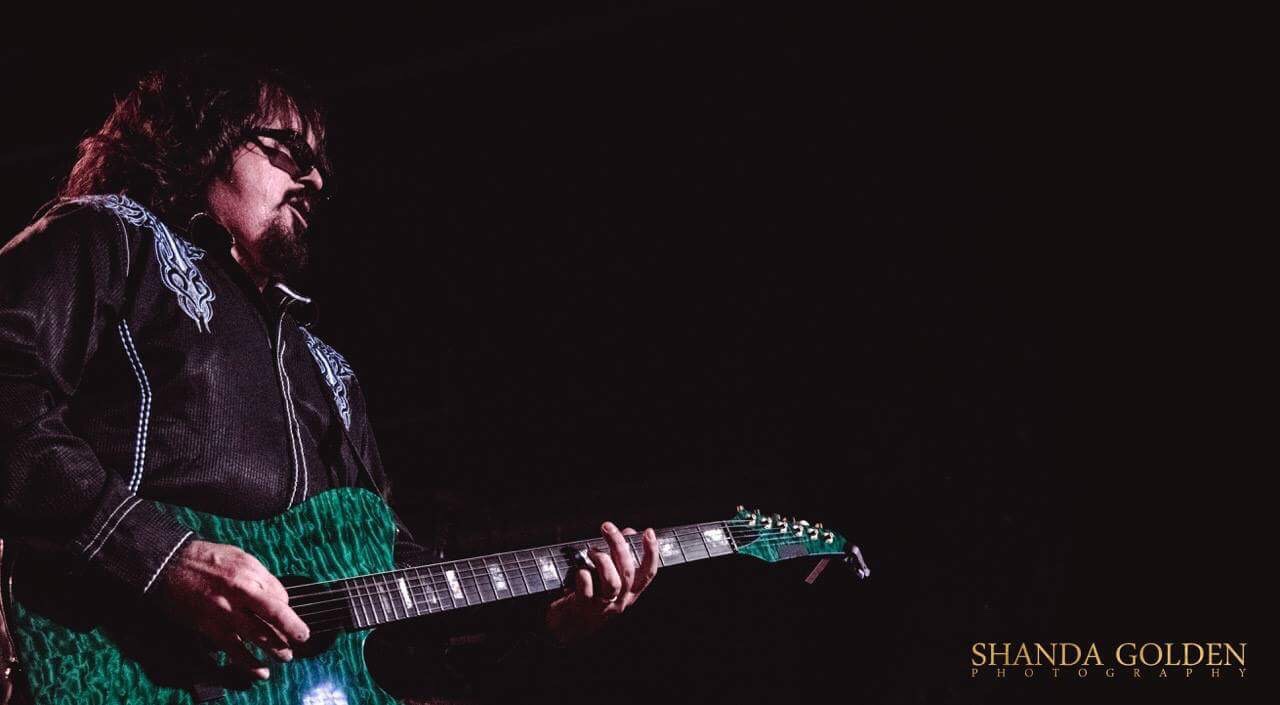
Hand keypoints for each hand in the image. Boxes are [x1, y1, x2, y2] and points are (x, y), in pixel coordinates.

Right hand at [157, 539, 309, 679]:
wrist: (169, 565)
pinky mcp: (209, 626)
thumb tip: (278, 597)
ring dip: (275, 648)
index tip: (286, 612)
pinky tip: (260, 671)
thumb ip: (260, 577)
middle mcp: (239, 592)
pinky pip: (233, 649)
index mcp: (249, 573)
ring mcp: (224, 611)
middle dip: (292, 630)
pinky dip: (248, 662)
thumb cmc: (207, 559)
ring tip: (286, 656)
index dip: (286, 606)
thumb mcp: (240, 557)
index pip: (279, 595)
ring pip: (257, 635)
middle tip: (302, 639)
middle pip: (274, 615)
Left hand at [545, 522, 659, 644]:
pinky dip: (583, 575)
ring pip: (612, 582)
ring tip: (591, 551)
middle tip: (607, 527)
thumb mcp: (608, 579)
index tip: (648, 532)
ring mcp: (603, 605)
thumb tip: (629, 533)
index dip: (651, 552)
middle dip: (618, 544)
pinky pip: (587, 589)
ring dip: (602, 560)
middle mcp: (620, 600)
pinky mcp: (583, 607)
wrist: (567, 628)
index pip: (648, 573)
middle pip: (627, 571)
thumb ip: (619, 557)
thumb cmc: (589, 597)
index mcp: (630, 593)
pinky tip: (579, 569)